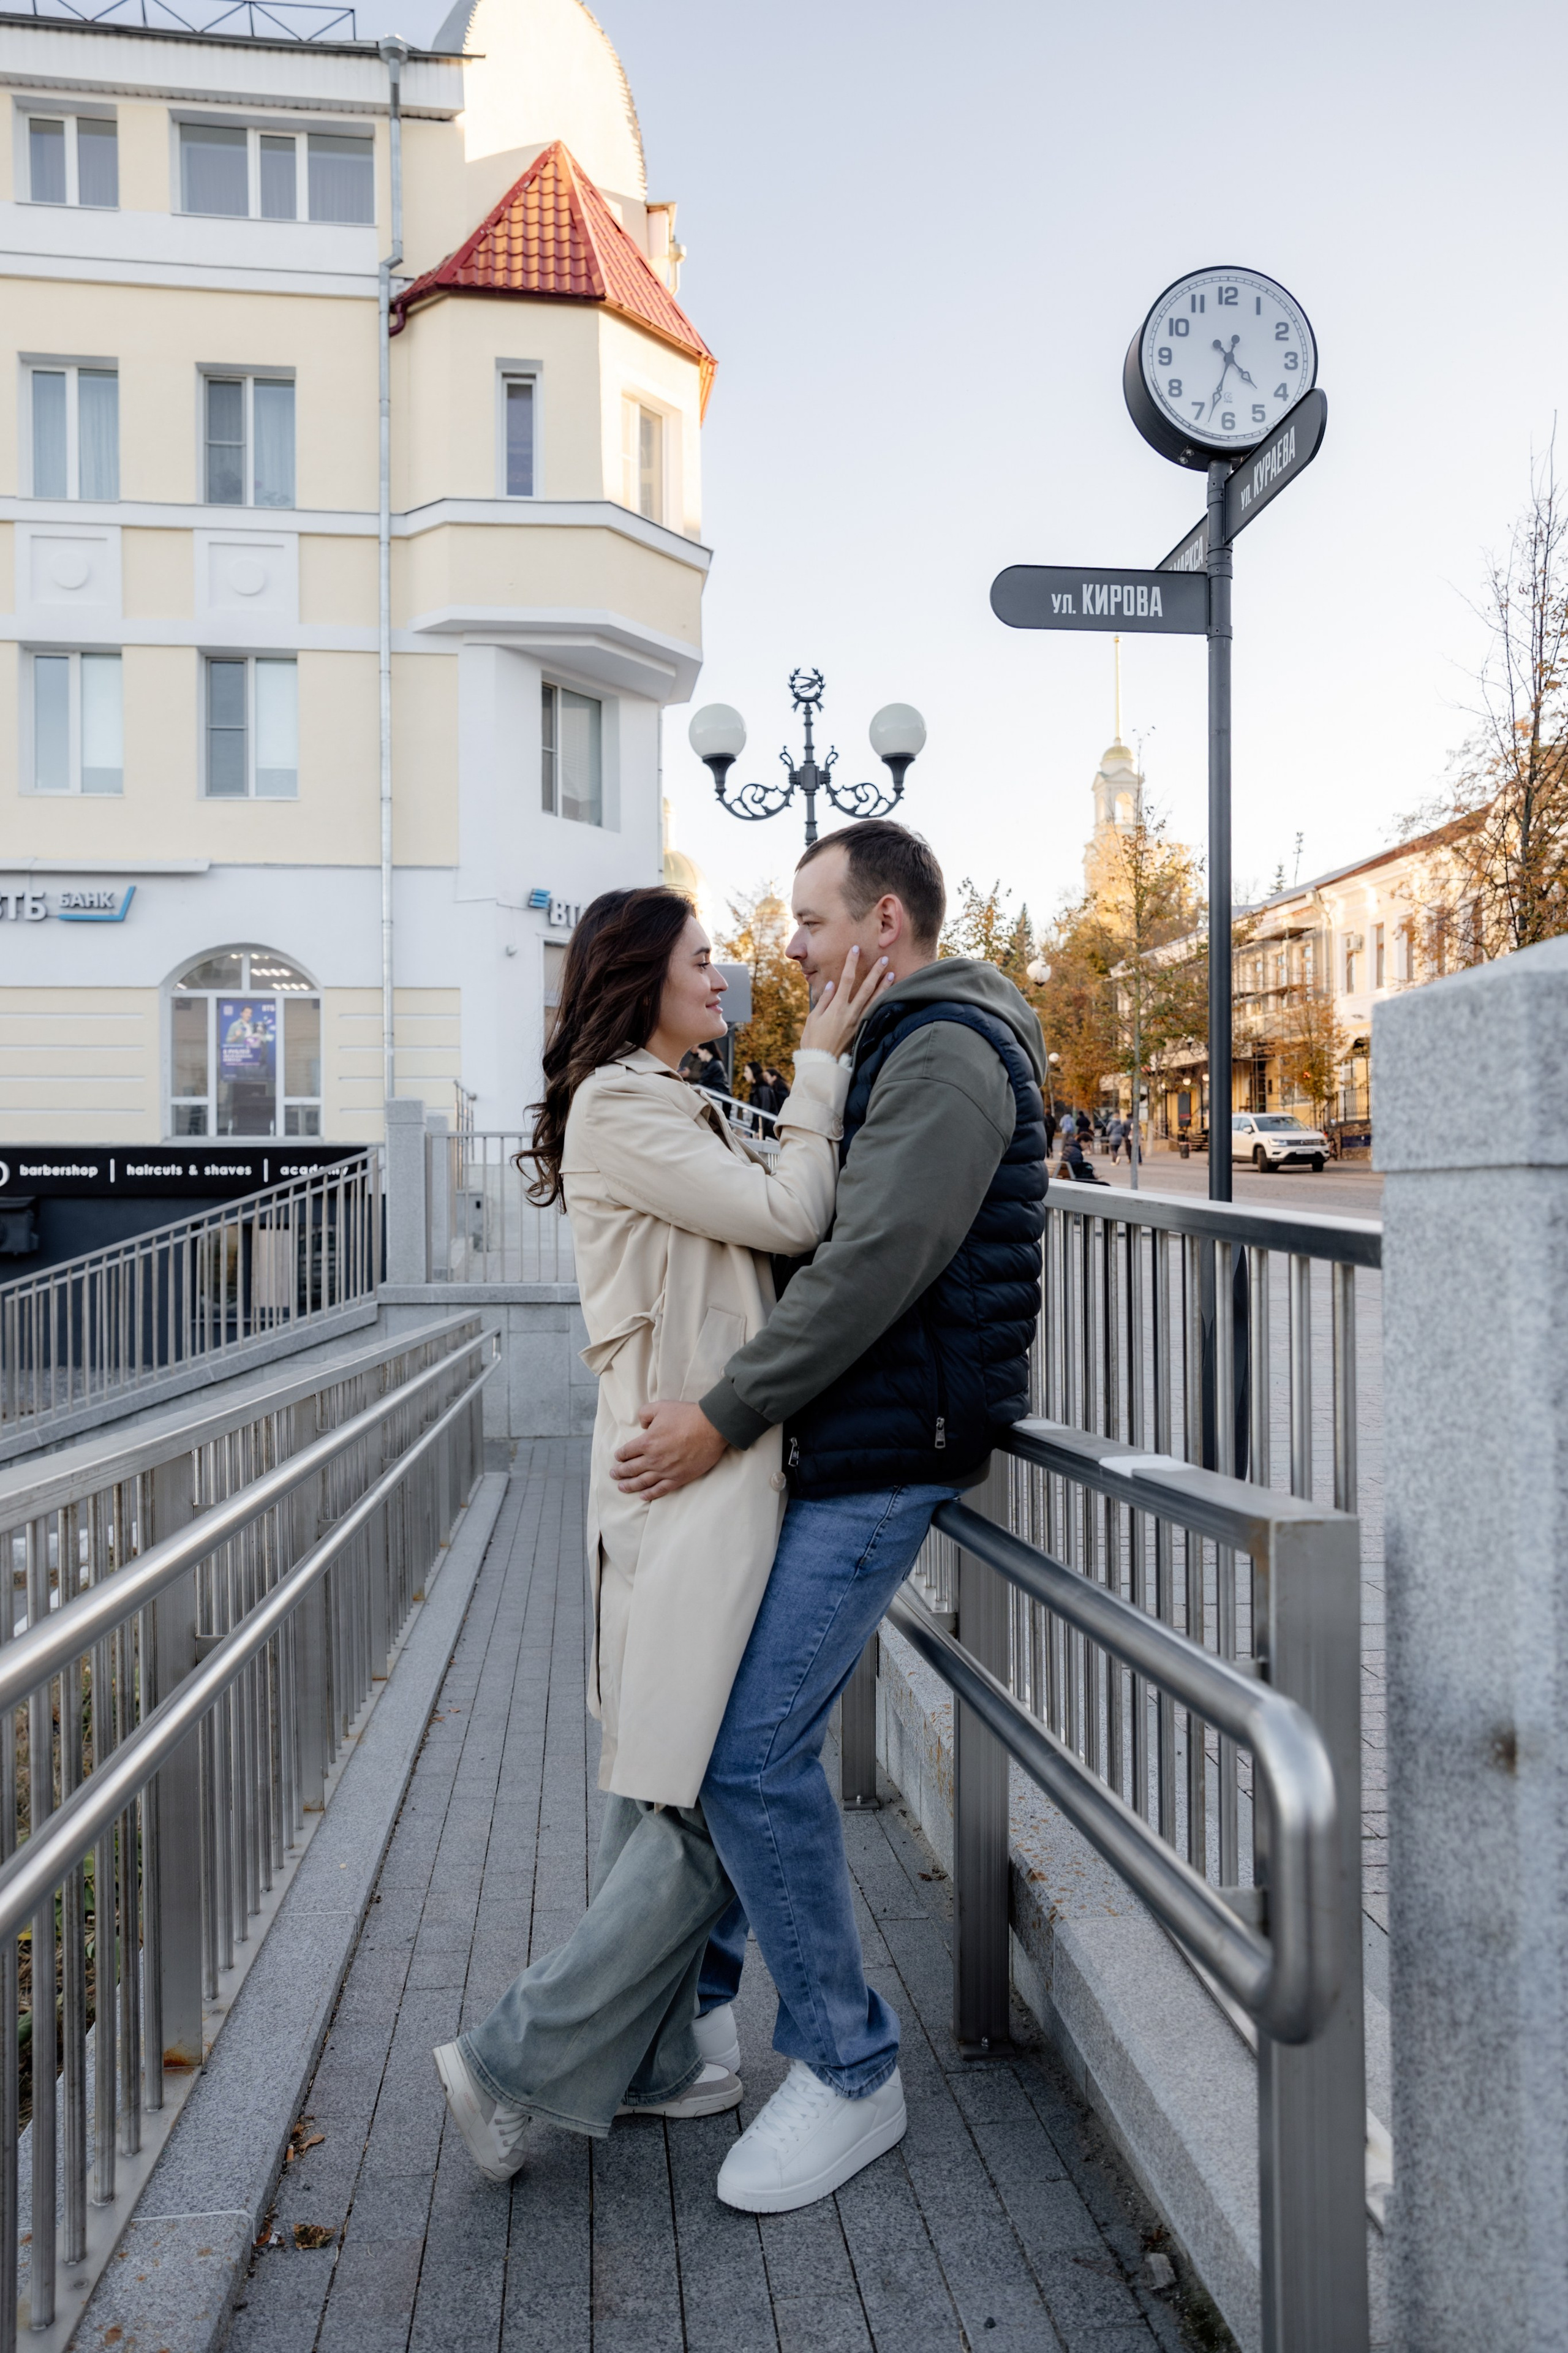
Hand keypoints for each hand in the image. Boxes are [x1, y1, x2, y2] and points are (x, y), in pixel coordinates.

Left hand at [612, 1401, 727, 1500]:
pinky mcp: (678, 1478)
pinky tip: (643, 1496)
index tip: (617, 1458)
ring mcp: (665, 1471)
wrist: (711, 1428)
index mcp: (647, 1442)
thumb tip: (642, 1425)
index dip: (619, 1455)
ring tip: (622, 1487)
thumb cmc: (686, 1416)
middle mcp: (653, 1459)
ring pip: (642, 1482)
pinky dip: (649, 1494)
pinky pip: (660, 1490)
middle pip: (631, 1469)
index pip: (626, 1452)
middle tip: (613, 1475)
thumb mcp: (661, 1406)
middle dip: (620, 1472)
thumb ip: (645, 1414)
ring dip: (630, 1485)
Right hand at [798, 944, 894, 1058]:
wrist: (822, 1063)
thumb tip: (832, 985)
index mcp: (836, 1008)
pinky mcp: (861, 1031)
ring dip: (883, 986)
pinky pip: (874, 1013)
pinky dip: (881, 1003)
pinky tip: (888, 997)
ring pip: (874, 1001)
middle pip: (866, 988)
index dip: (851, 963)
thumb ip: (824, 1001)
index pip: (846, 980)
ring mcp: (858, 1022)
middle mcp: (850, 1013)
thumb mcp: (813, 1019)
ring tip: (892, 974)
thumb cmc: (813, 1041)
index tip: (856, 949)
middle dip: (875, 972)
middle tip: (884, 959)